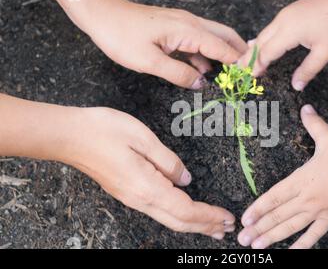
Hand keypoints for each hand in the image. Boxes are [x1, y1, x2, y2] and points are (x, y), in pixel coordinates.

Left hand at [61, 0, 246, 88]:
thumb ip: (178, 74)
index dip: (238, 62)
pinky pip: (197, 42)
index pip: (222, 47)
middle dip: (239, 53)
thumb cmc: (121, 36)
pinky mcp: (174, 29)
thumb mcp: (149, 61)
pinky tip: (204, 71)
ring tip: (231, 74)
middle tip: (249, 71)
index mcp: (187, 30)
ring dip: (223, 54)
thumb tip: (201, 84)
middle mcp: (190, 24)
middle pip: (224, 36)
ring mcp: (183, 24)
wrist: (102, 16)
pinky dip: (205, 55)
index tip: (252, 74)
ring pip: (212, 38)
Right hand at [63, 107, 234, 238]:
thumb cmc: (103, 131)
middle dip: (205, 226)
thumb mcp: (143, 138)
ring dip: (193, 224)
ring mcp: (132, 198)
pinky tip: (185, 212)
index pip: (186, 210)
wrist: (68, 136)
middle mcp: (140, 199)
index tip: (227, 217)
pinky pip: (159, 211)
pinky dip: (179, 216)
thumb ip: (168, 161)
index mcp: (147, 187)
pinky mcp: (127, 193)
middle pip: (179, 221)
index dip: (209, 216)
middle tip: (227, 227)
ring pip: (169, 219)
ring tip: (212, 225)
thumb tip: (186, 179)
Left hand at [237, 105, 327, 248]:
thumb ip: (313, 123)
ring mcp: (317, 210)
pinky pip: (314, 235)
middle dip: (259, 227)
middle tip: (243, 238)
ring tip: (257, 246)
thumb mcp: (327, 137)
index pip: (273, 197)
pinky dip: (302, 245)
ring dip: (273, 237)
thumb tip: (305, 107)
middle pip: (278, 215)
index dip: (258, 208)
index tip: (245, 218)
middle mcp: (306, 198)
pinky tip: (290, 252)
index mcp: (300, 179)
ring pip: (291, 227)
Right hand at [239, 0, 327, 90]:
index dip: (258, 65)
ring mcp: (284, 15)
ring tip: (244, 61)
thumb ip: (308, 70)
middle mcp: (282, 21)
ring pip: (264, 34)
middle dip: (249, 57)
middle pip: (260, 42)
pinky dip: (262, 39)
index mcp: (289, 31)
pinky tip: (256, 43)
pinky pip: (270, 28)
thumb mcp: (325, 51)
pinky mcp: (288, 12)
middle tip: (239, 70)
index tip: (251, 76)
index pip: (267, 51)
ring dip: (254, 48)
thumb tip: (296, 86)